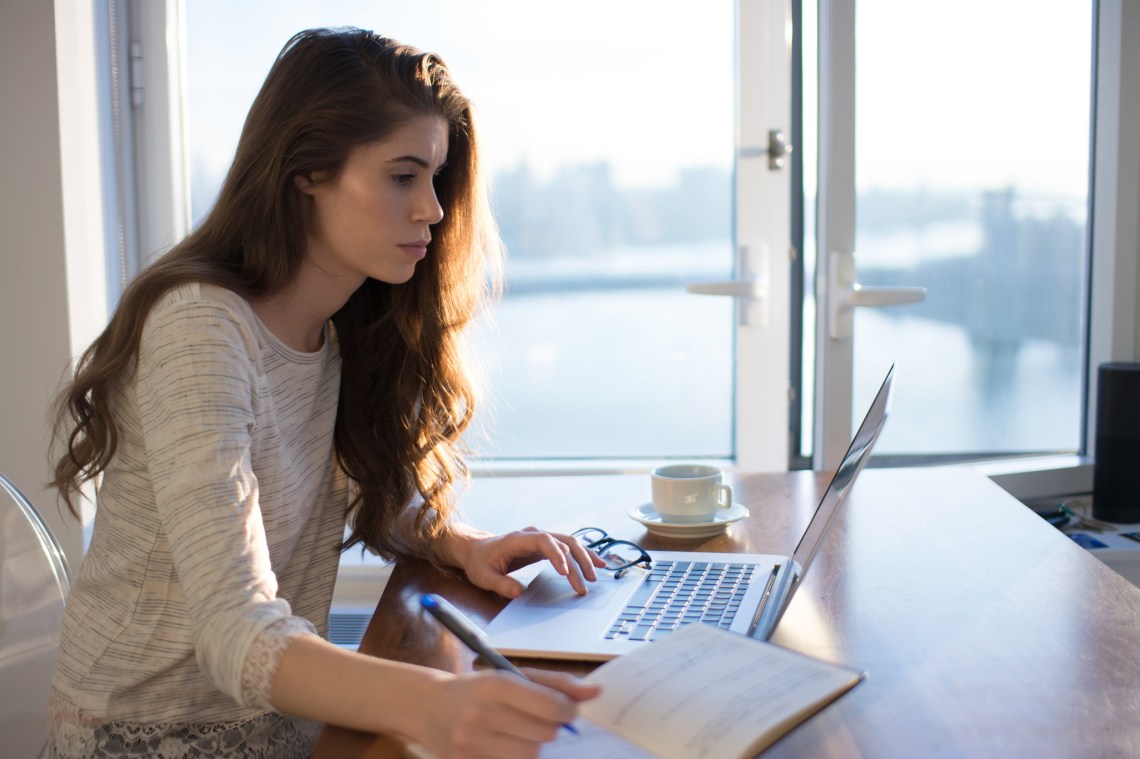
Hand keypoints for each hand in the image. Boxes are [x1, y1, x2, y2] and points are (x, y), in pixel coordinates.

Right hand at [416, 668, 600, 758]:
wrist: (427, 706)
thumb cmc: (477, 689)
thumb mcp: (512, 676)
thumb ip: (556, 684)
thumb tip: (596, 692)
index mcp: (495, 685)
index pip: (552, 707)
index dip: (568, 711)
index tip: (566, 710)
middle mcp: (481, 715)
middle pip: (545, 735)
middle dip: (548, 727)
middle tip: (534, 719)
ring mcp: (471, 745)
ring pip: (531, 756)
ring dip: (532, 745)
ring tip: (516, 732)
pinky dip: (514, 758)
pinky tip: (502, 745)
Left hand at [450, 526, 607, 597]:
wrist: (477, 549)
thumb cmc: (480, 562)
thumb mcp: (484, 576)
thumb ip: (500, 584)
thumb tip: (518, 592)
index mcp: (519, 539)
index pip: (545, 541)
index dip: (557, 555)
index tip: (565, 573)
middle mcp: (534, 535)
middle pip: (563, 541)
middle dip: (578, 561)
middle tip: (587, 582)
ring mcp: (541, 538)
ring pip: (570, 542)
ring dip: (585, 557)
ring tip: (598, 573)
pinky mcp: (545, 546)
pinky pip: (568, 547)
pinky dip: (582, 555)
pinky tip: (596, 563)